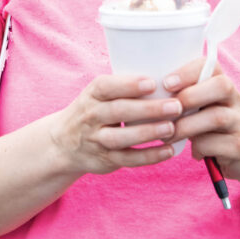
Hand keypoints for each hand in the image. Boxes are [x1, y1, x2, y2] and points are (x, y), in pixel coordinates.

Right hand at [49, 75, 182, 174]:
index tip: (152, 83)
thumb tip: (166, 78)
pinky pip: (128, 159)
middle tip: (175, 106)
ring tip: (171, 128)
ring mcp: (96, 140)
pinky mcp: (104, 160)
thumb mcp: (98, 96)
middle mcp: (91, 116)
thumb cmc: (95, 111)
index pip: (106, 87)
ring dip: (148, 133)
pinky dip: (149, 156)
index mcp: (92, 95)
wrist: (64, 143)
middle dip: (148, 109)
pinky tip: (168, 151)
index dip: (129, 85)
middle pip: (118, 111)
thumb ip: (123, 88)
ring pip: (121, 138)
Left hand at [164, 58, 239, 180]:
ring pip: (216, 117)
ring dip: (186, 126)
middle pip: (220, 86)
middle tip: (167, 111)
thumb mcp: (200, 107)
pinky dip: (198, 148)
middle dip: (190, 96)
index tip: (166, 83)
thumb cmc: (210, 126)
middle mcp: (236, 99)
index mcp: (223, 84)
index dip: (188, 72)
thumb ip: (182, 96)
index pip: (210, 65)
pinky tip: (193, 152)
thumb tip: (143, 93)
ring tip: (168, 135)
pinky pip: (215, 144)